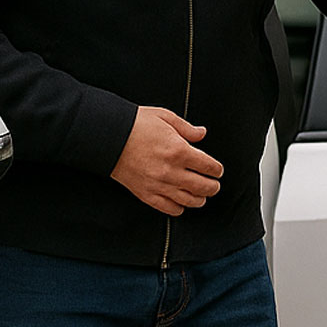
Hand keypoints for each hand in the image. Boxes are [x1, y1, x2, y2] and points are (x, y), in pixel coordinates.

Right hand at [110, 106, 224, 216]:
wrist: (108, 137)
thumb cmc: (136, 124)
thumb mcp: (165, 117)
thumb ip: (187, 128)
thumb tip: (202, 133)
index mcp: (179, 151)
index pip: (209, 166)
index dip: (217, 170)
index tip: (217, 170)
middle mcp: (171, 171)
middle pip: (203, 186)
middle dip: (213, 187)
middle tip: (214, 185)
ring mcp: (158, 184)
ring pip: (188, 200)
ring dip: (200, 199)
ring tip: (202, 196)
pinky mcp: (145, 194)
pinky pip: (168, 208)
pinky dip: (179, 208)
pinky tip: (181, 204)